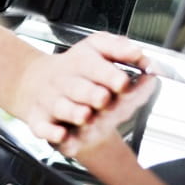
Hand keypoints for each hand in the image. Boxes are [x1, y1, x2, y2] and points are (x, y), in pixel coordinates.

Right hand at [10, 32, 148, 148]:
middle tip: (103, 98)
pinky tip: (61, 134)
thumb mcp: (98, 50)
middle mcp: (64, 81)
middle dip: (91, 93)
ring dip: (73, 112)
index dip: (108, 74)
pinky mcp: (40, 121)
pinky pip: (42, 128)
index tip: (122, 82)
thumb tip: (144, 59)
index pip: (92, 65)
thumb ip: (121, 50)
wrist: (43, 85)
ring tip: (85, 116)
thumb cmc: (79, 71)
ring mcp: (51, 102)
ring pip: (61, 107)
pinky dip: (51, 132)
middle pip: (77, 87)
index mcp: (80, 62)